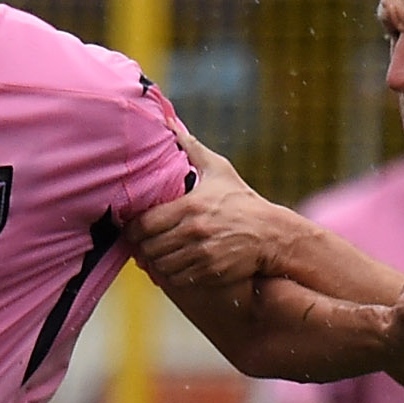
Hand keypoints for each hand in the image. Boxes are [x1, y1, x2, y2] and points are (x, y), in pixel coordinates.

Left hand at [128, 139, 295, 291]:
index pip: (144, 225)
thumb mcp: (218, 170)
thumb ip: (191, 148)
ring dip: (155, 261)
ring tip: (158, 253)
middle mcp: (194, 232)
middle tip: (143, 243)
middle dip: (142, 247)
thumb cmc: (241, 200)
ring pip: (160, 265)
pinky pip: (177, 279)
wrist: (271, 234)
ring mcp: (201, 255)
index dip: (132, 229)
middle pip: (149, 247)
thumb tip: (169, 123)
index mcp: (190, 206)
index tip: (133, 228)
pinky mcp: (209, 272)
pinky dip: (171, 274)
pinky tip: (175, 264)